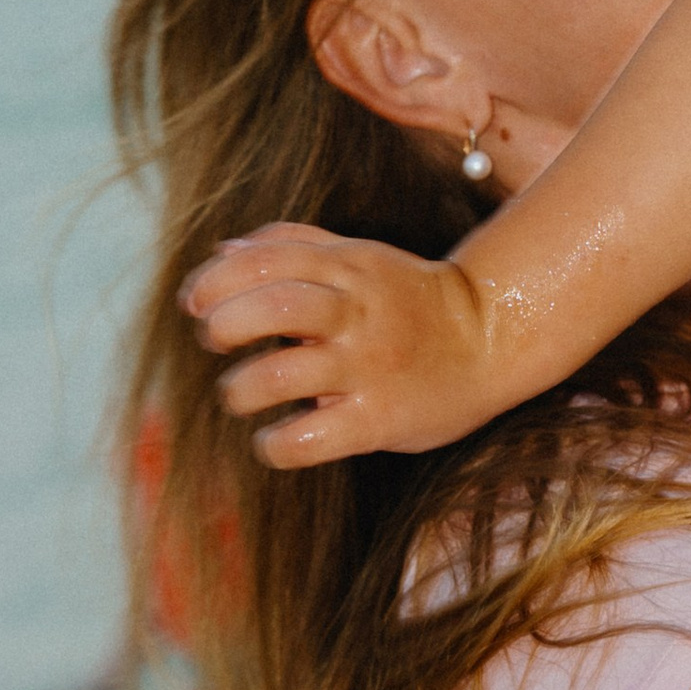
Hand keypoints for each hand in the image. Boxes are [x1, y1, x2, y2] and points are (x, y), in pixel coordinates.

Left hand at [181, 221, 501, 464]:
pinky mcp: (379, 419)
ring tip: (241, 394)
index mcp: (349, 267)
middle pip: (274, 307)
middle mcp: (357, 313)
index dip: (215, 280)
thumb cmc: (411, 301)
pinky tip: (273, 438)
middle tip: (216, 342)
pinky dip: (275, 443)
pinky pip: (310, 438)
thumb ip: (294, 245)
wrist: (494, 340)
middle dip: (224, 325)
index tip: (196, 303)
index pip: (267, 259)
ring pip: (281, 374)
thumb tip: (221, 252)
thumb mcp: (360, 257)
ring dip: (240, 388)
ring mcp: (368, 367)